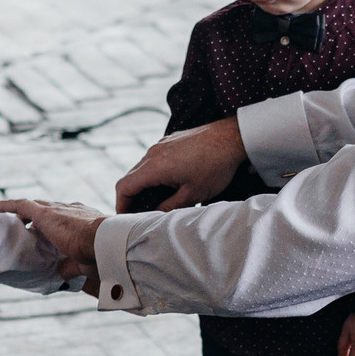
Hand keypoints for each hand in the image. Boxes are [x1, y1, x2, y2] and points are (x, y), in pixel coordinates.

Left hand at [0, 199, 106, 278]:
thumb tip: (62, 273)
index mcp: (84, 219)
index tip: (49, 228)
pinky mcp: (45, 213)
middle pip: (49, 208)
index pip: (65, 217)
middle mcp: (71, 209)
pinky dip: (7, 205)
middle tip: (26, 224)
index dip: (55, 222)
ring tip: (8, 216)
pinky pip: (21, 205)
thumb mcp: (85, 263)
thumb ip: (71, 267)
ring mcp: (57, 210)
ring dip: (22, 211)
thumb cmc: (102, 254)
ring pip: (34, 206)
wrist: (104, 241)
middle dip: (38, 214)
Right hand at [115, 117, 245, 212]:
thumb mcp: (193, 194)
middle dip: (132, 197)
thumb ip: (169, 207)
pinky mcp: (171, 141)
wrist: (233, 137)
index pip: (124, 187)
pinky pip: (155, 159)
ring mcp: (162, 144)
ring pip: (143, 168)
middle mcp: (153, 153)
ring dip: (145, 185)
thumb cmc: (215, 166)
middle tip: (140, 213)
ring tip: (157, 200)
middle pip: (131, 177)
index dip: (121, 205)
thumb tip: (154, 216)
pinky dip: (155, 173)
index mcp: (155, 166)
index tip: (125, 218)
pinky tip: (170, 183)